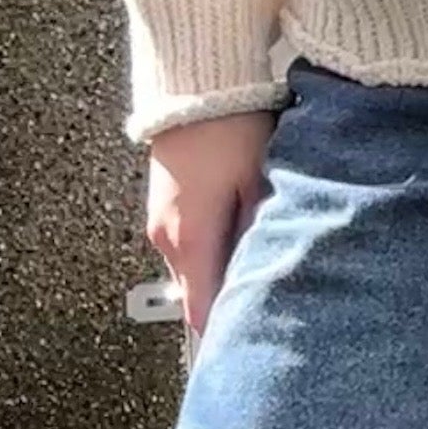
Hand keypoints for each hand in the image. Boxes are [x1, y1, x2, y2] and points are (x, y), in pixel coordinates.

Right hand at [145, 109, 275, 334]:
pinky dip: (211, 251)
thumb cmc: (229, 129)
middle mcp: (166, 237)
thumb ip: (258, 240)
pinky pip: (187, 246)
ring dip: (220, 275)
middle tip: (266, 304)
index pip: (202, 311)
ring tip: (257, 264)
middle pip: (196, 295)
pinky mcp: (164, 207)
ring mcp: (161, 222)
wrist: (194, 87)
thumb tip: (262, 278)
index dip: (227, 330)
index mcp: (189, 239)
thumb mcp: (258, 187)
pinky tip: (237, 235)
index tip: (251, 341)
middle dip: (227, 304)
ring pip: (192, 271)